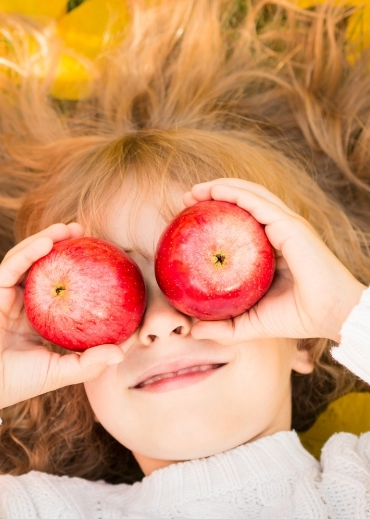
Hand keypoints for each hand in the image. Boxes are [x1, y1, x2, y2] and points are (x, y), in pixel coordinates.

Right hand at [0, 223, 124, 414]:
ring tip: (70, 228)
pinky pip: (12, 265)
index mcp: (37, 318)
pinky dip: (29, 250)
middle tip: (87, 233)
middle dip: (64, 246)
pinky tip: (47, 240)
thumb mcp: (60, 371)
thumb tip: (122, 353)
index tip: (101, 259)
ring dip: (48, 238)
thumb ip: (90, 362)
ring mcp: (5, 295)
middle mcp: (21, 302)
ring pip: (27, 258)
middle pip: (44, 266)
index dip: (78, 271)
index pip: (60, 287)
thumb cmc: (17, 382)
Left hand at [181, 179, 365, 345]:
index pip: (242, 222)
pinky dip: (236, 193)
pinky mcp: (291, 225)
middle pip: (244, 203)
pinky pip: (259, 203)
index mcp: (271, 249)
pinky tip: (215, 191)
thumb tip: (193, 331)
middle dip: (214, 194)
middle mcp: (278, 232)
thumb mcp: (250, 324)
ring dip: (221, 187)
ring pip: (251, 195)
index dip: (217, 213)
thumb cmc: (296, 318)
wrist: (330, 316)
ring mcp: (286, 225)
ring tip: (194, 191)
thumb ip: (223, 327)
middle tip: (187, 198)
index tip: (189, 216)